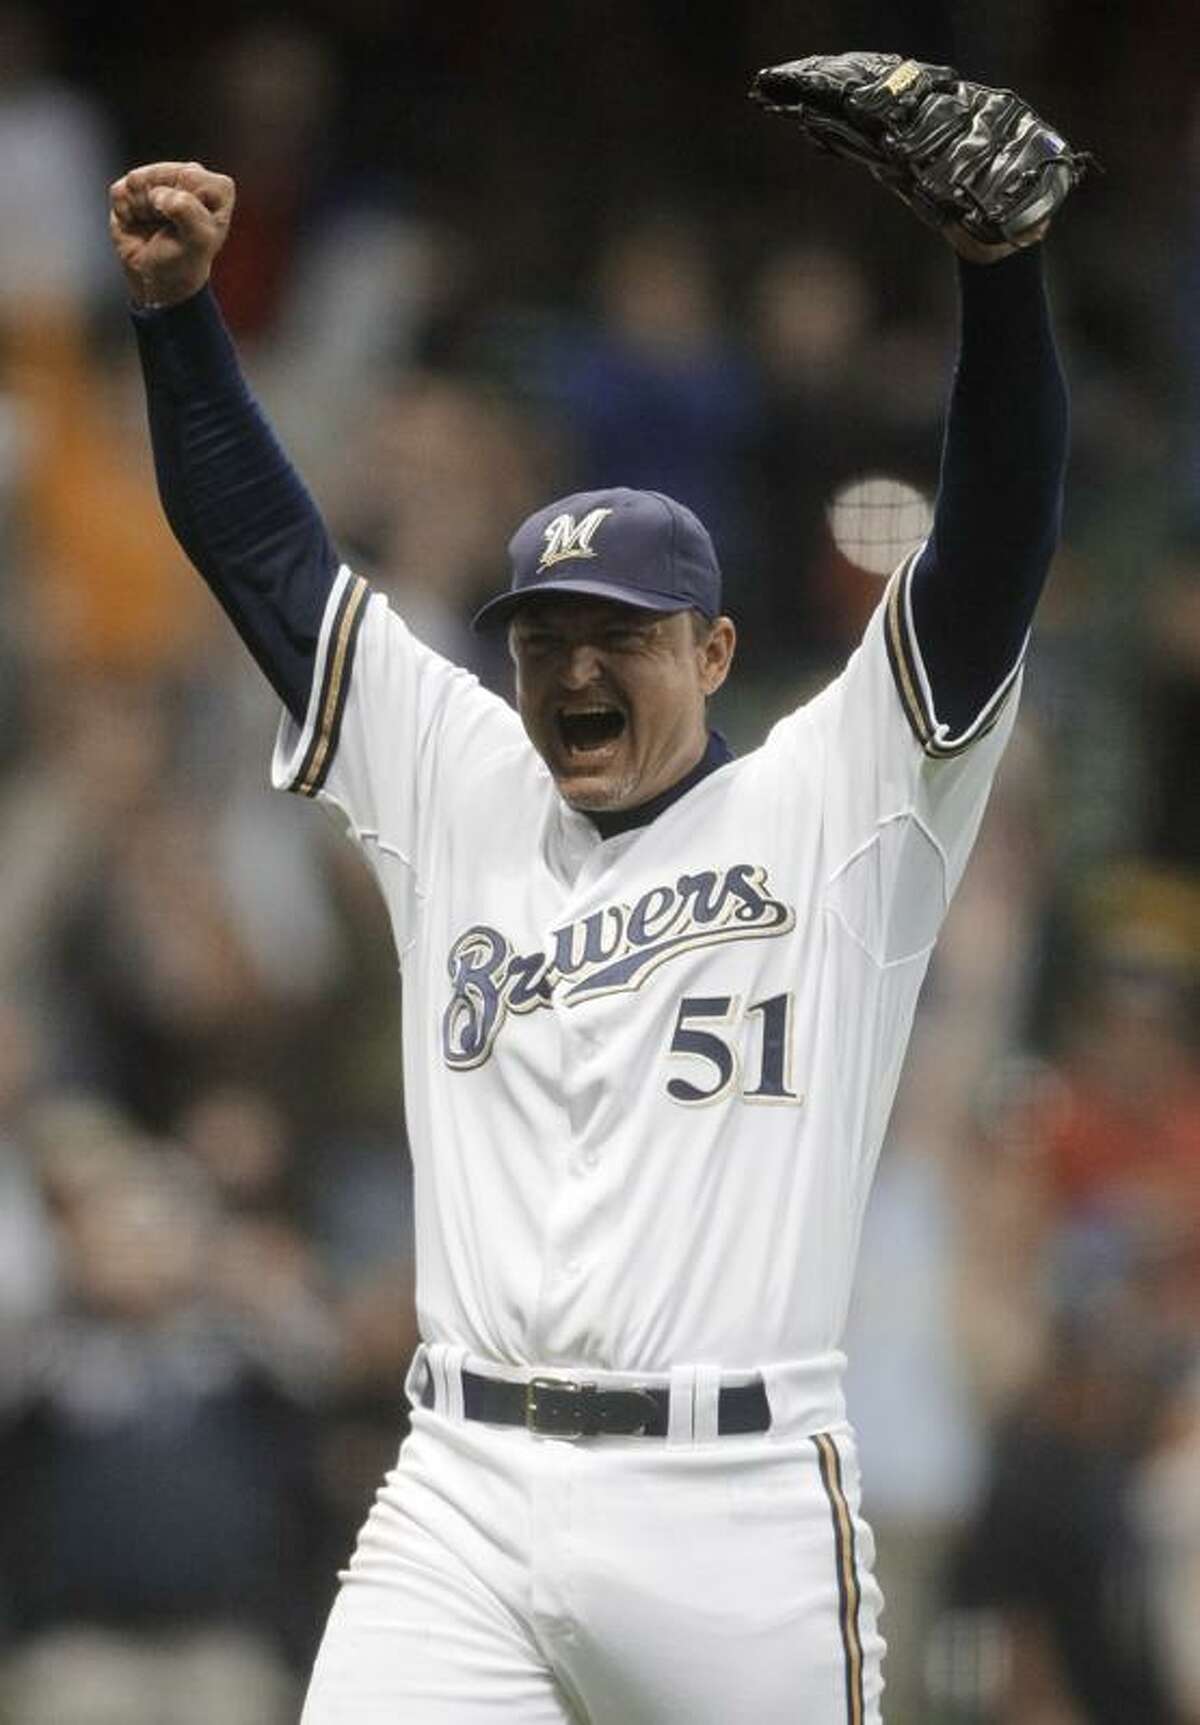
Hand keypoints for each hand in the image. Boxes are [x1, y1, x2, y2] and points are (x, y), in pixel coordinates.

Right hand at [109, 161, 235, 307]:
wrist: (157, 280)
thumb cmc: (184, 262)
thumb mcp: (198, 243)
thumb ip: (188, 213)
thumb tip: (160, 194)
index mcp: (218, 189)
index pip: (190, 177)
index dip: (182, 205)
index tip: (187, 229)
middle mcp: (191, 176)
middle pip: (160, 175)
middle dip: (159, 206)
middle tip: (169, 229)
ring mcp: (161, 178)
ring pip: (137, 180)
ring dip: (141, 209)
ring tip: (154, 225)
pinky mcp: (133, 186)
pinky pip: (120, 191)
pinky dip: (125, 213)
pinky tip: (139, 223)